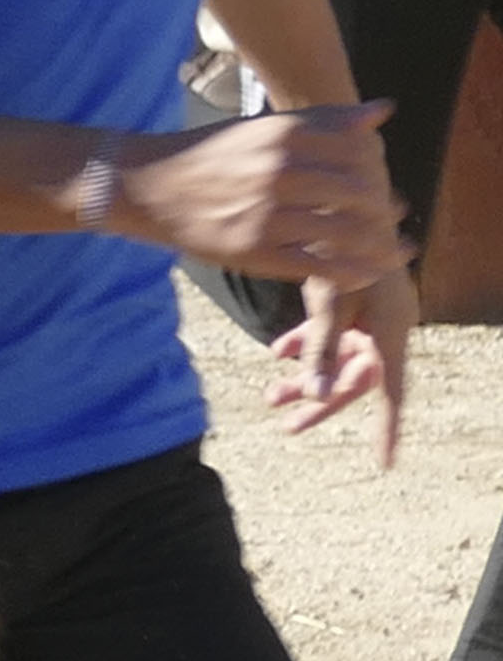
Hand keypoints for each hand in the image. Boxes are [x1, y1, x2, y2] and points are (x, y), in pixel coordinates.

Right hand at [108, 102, 400, 283]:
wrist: (147, 185)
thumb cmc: (212, 154)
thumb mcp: (263, 128)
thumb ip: (324, 121)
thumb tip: (384, 109)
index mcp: (281, 135)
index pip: (359, 154)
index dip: (380, 171)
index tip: (384, 183)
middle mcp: (277, 171)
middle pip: (359, 194)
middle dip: (385, 211)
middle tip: (394, 219)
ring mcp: (266, 212)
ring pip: (346, 233)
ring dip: (379, 247)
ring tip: (392, 251)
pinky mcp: (255, 249)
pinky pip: (321, 266)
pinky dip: (351, 273)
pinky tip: (364, 274)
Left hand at [272, 265, 414, 463]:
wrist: (345, 197)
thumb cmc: (340, 249)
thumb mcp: (328, 302)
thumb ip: (322, 349)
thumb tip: (317, 395)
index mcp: (391, 332)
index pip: (390, 393)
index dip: (387, 429)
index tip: (386, 463)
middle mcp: (386, 327)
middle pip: (354, 378)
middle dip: (318, 400)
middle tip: (285, 424)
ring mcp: (371, 313)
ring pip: (339, 356)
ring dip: (307, 373)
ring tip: (270, 396)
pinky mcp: (354, 299)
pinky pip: (333, 332)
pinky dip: (308, 342)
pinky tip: (278, 352)